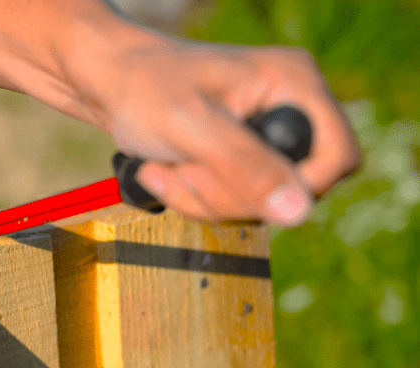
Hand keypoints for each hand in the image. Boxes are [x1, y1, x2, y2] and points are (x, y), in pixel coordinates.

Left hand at [75, 36, 359, 225]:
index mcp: (292, 84)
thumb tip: (298, 211)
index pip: (338, 157)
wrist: (103, 84)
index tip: (244, 186)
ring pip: (256, 205)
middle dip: (229, 192)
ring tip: (167, 162)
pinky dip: (191, 197)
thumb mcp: (190, 126)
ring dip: (202, 196)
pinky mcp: (236, 158)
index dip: (298, 187)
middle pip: (293, 192)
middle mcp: (286, 109)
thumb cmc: (142, 88)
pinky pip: (229, 204)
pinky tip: (164, 170)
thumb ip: (244, 166)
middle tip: (184, 163)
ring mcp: (260, 137)